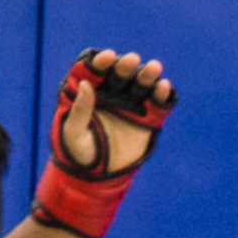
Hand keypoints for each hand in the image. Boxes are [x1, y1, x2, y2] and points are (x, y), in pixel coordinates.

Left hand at [31, 48, 177, 237]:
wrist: (97, 179)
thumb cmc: (78, 155)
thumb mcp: (73, 134)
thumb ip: (79, 111)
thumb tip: (85, 85)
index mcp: (90, 94)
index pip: (95, 72)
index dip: (101, 63)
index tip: (108, 58)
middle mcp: (112, 94)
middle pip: (120, 74)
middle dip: (126, 66)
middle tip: (132, 60)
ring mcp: (132, 105)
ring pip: (141, 85)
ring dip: (147, 75)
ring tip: (154, 68)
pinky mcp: (150, 119)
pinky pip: (158, 104)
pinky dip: (162, 95)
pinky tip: (164, 87)